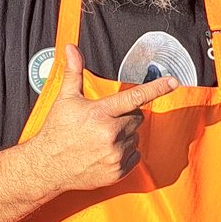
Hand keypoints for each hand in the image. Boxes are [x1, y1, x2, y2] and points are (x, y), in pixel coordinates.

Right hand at [31, 44, 176, 194]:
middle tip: (105, 120)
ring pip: (136, 137)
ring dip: (125, 135)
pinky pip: (135, 156)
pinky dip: (126, 152)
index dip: (157, 88)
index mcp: (100, 113)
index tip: (173, 81)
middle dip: (125, 116)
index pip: (135, 97)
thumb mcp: (65, 99)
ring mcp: (115, 155)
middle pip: (137, 118)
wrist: (47, 167)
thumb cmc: (56, 131)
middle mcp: (110, 134)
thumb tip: (71, 49)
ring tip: (102, 137)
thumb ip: (74, 72)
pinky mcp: (117, 172)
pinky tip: (106, 151)